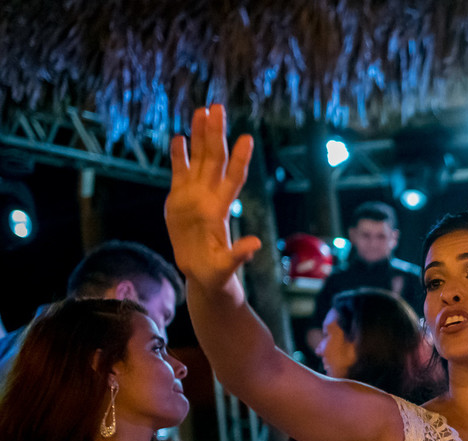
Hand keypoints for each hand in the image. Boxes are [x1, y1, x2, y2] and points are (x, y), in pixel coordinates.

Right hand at [165, 105, 261, 288]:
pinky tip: (179, 136)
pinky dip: (179, 155)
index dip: (239, 159)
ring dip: (199, 136)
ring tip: (202, 110)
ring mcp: (194, 195)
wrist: (202, 274)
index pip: (232, 178)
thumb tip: (256, 244)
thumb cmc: (217, 273)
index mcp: (221, 209)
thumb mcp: (226, 267)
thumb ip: (238, 255)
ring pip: (198, 159)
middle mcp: (210, 196)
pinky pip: (179, 172)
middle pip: (214, 159)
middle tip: (218, 107)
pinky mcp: (178, 199)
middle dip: (216, 134)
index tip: (247, 138)